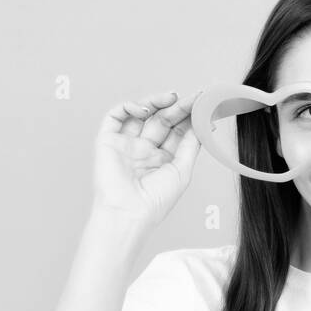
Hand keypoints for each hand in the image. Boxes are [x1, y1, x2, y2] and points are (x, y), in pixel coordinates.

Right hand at [92, 89, 201, 229]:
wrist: (129, 213)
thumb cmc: (156, 200)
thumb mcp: (182, 170)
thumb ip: (191, 145)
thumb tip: (203, 123)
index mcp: (163, 159)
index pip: (177, 131)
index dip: (189, 117)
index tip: (203, 103)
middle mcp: (144, 149)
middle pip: (162, 120)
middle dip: (178, 107)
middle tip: (193, 97)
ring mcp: (126, 144)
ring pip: (141, 114)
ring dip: (156, 102)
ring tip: (172, 97)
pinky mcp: (108, 140)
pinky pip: (116, 116)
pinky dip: (129, 107)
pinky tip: (145, 109)